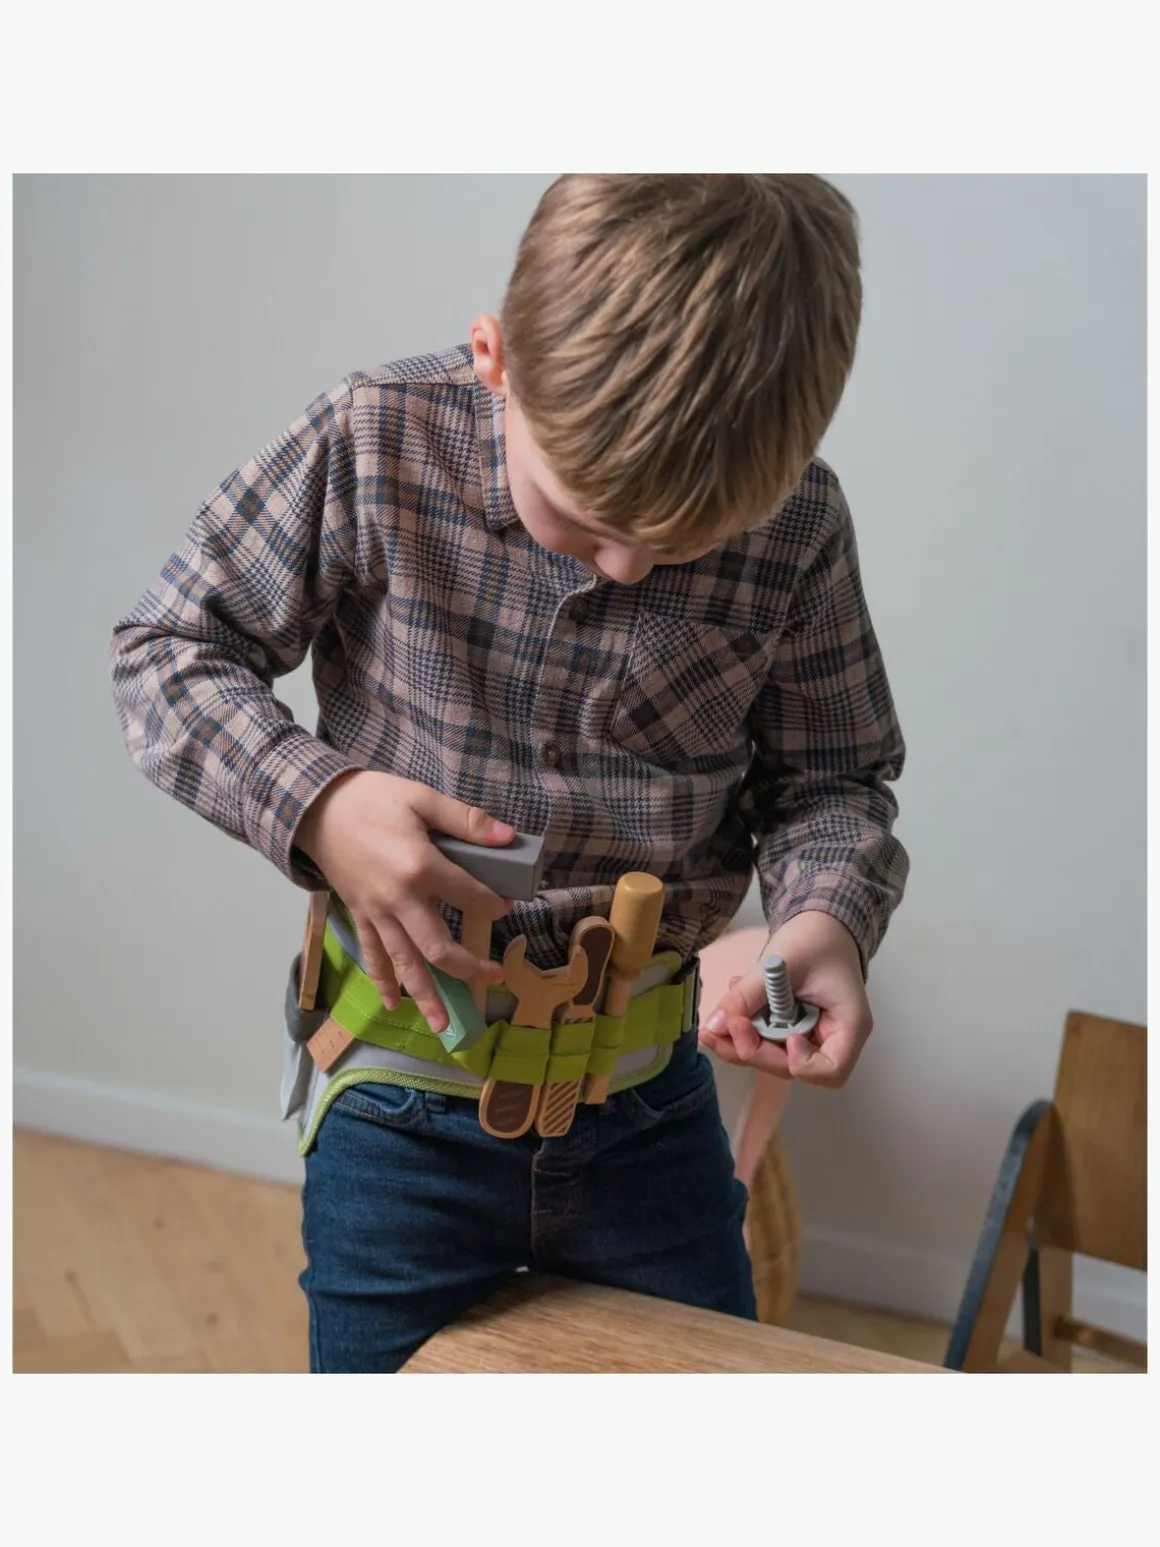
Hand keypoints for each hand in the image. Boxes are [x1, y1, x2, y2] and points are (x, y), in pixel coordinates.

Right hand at [294, 770, 513, 1031]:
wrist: (315, 806)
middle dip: (467, 968)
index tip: (507, 904)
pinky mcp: (359, 915)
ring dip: (426, 995)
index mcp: (420, 868)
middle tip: (494, 978)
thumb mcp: (422, 798)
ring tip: (444, 1025)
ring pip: (404, 963)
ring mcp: (376, 913)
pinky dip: (382, 981)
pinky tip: (394, 1005)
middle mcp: (399, 901)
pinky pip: (372, 955)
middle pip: (437, 947)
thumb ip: (466, 821)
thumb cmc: (372, 799)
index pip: (469, 896)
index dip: (493, 903)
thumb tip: (509, 838)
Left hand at [698, 911, 872, 1088]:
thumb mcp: (781, 961)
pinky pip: (765, 1041)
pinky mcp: (791, 1031)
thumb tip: (714, 1025)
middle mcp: (831, 1039)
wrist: (819, 924)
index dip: (803, 1064)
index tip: (786, 1037)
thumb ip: (748, 995)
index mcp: (849, 1024)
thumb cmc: (815, 938)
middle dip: (753, 1050)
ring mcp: (810, 1038)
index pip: (832, 1071)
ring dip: (740, 1041)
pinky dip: (744, 1028)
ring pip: (771, 1058)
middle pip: (792, 1067)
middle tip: (722, 1026)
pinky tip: (732, 1006)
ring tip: (721, 1015)